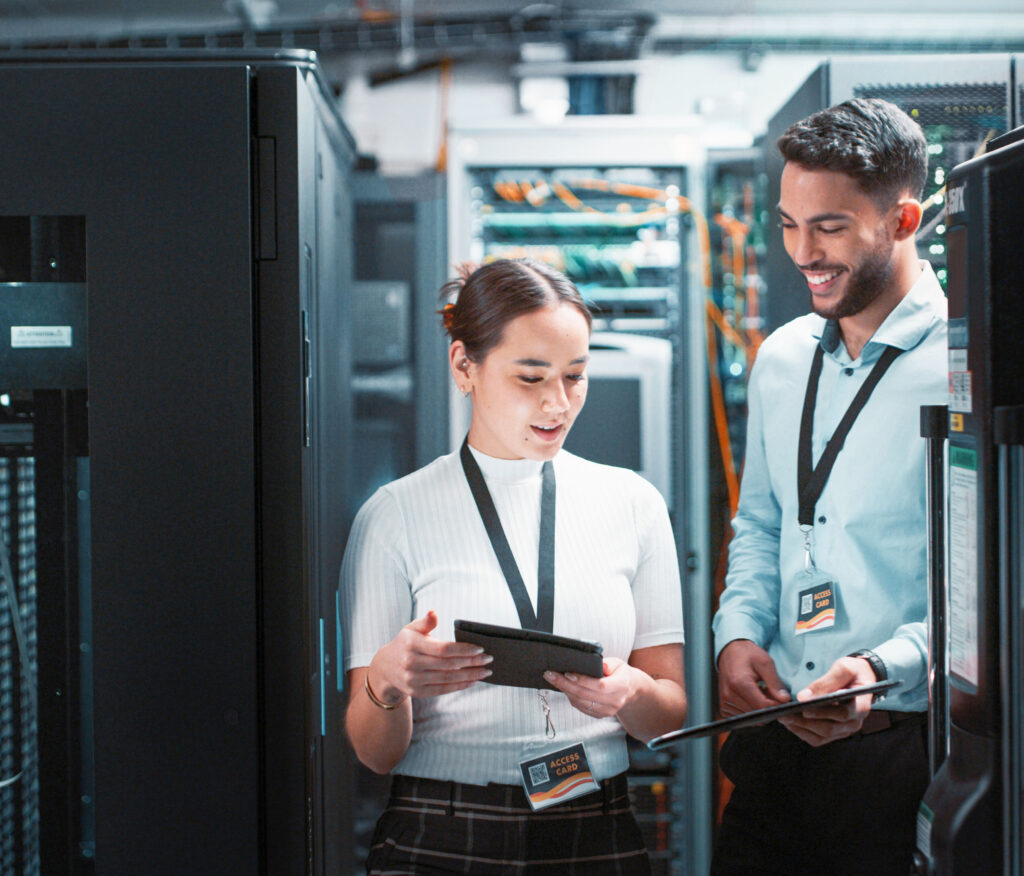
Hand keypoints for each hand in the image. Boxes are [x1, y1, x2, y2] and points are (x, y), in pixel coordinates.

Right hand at [368, 610, 492, 702]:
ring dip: (469, 676)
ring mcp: (413, 680)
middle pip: (448, 665)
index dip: (463, 649)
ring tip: (485, 671)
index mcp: (411, 644)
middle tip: (488, 659)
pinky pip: (442, 690)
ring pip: (447, 679)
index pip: (443, 649)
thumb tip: (434, 613)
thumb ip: (425, 622)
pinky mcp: (417, 692)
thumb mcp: (411, 629)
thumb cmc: (405, 644)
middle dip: (471, 662)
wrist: (385, 668)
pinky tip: (472, 680)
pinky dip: (459, 686)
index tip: (480, 648)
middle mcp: (411, 664)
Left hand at [543, 658, 638, 718]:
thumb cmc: (621, 673)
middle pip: (585, 695)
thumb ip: (607, 664)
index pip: (599, 685)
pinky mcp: (600, 715)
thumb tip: (596, 664)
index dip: (582, 680)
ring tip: (553, 679)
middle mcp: (615, 701)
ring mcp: (607, 711)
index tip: (567, 673)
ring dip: (565, 690)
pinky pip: (581, 707)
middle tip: (550, 674)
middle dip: (565, 684)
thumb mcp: (618, 663)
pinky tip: (563, 687)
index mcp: (621, 686)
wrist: (629, 690)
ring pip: (581, 702)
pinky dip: (570, 697)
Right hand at [717, 639, 790, 715]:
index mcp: (739, 683)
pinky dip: (750, 711)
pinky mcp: (723, 707)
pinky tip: (751, 698)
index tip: (782, 697)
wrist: (729, 652)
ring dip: (759, 710)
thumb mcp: (765, 663)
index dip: (776, 705)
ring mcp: (724, 702)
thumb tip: (784, 700)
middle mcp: (728, 695)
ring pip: (751, 719)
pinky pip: (742, 718)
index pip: (762, 707)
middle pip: (757, 715)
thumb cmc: (747, 655)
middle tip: (770, 693)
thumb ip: (775, 682)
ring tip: (760, 693)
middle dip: (768, 708)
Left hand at [778, 655, 875, 745]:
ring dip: (801, 729)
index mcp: (861, 706)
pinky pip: (818, 738)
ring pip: (821, 736)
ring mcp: (845, 729)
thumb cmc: (853, 671)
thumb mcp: (843, 669)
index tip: (803, 708)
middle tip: (784, 714)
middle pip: (829, 729)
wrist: (861, 677)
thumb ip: (825, 682)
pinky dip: (803, 732)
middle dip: (805, 723)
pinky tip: (790, 723)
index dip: (822, 713)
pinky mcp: (836, 732)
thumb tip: (803, 697)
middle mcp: (855, 722)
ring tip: (783, 718)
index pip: (843, 714)